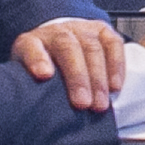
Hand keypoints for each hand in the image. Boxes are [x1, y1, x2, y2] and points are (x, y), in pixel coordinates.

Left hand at [10, 16, 129, 108]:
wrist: (59, 46)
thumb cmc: (44, 68)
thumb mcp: (28, 78)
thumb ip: (29, 90)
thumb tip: (36, 115)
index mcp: (31, 42)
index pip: (30, 46)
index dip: (37, 59)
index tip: (43, 75)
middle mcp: (56, 32)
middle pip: (67, 48)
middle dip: (77, 77)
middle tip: (82, 104)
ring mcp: (81, 29)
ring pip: (92, 47)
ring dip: (98, 78)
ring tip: (100, 104)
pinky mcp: (102, 31)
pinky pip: (113, 44)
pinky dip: (117, 66)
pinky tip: (116, 86)